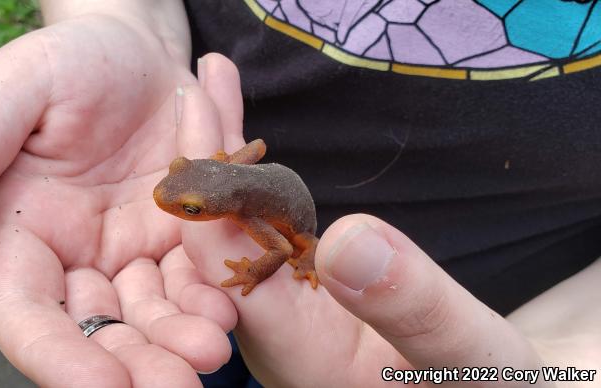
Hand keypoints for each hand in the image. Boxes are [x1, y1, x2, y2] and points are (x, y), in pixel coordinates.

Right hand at [0, 7, 241, 386]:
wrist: (139, 46)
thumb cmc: (67, 60)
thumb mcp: (13, 88)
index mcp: (20, 235)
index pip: (25, 314)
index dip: (56, 357)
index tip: (101, 387)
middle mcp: (74, 258)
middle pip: (96, 331)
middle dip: (133, 365)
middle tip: (176, 386)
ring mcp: (130, 253)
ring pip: (150, 316)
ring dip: (178, 341)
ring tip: (211, 349)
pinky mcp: (179, 240)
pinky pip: (195, 279)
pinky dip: (210, 297)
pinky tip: (229, 306)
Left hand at [180, 60, 600, 386]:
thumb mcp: (468, 356)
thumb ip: (415, 310)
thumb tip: (348, 241)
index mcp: (297, 354)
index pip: (231, 267)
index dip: (212, 194)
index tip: (201, 123)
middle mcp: (276, 332)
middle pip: (222, 238)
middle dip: (210, 161)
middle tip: (203, 87)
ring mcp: (288, 313)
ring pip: (241, 229)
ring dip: (229, 161)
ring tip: (218, 89)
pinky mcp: (305, 294)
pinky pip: (270, 228)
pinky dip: (260, 177)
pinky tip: (251, 138)